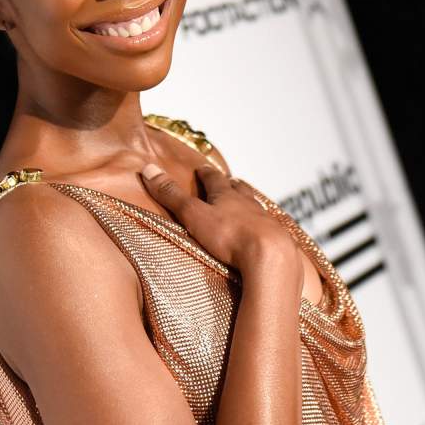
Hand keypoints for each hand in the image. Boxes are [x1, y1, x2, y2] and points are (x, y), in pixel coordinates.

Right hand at [139, 163, 300, 274]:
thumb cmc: (230, 235)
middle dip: (231, 185)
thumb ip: (172, 195)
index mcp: (226, 195)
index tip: (202, 168)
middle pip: (239, 190)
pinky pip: (268, 227)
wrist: (271, 256)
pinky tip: (263, 230)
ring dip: (248, 203)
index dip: (207, 174)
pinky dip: (262, 225)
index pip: (214, 179)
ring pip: (255, 206)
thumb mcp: (194, 214)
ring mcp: (264, 221)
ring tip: (246, 201)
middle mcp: (248, 203)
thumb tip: (148, 169)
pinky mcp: (276, 240)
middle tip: (229, 181)